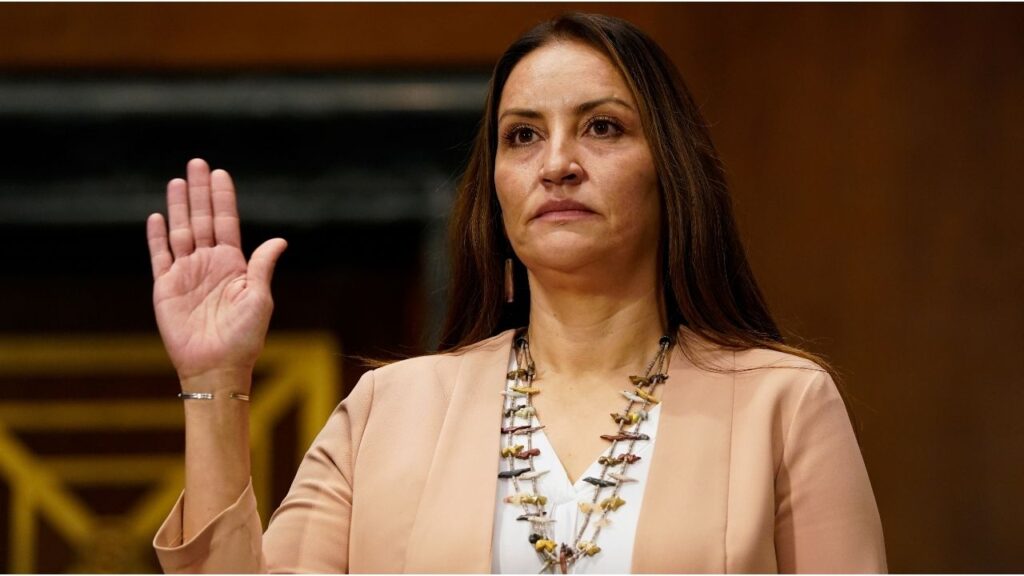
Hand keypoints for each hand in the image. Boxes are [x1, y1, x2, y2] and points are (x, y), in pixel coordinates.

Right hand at [146, 159, 286, 387]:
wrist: (216, 366)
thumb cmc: (244, 336)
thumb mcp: (260, 298)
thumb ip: (262, 267)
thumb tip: (279, 240)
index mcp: (233, 264)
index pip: (227, 223)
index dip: (223, 199)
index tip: (220, 174)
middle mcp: (209, 264)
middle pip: (202, 219)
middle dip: (199, 192)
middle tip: (196, 163)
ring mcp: (186, 274)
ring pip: (181, 231)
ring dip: (179, 206)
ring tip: (177, 181)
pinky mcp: (165, 287)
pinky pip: (159, 256)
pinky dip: (156, 236)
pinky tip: (157, 216)